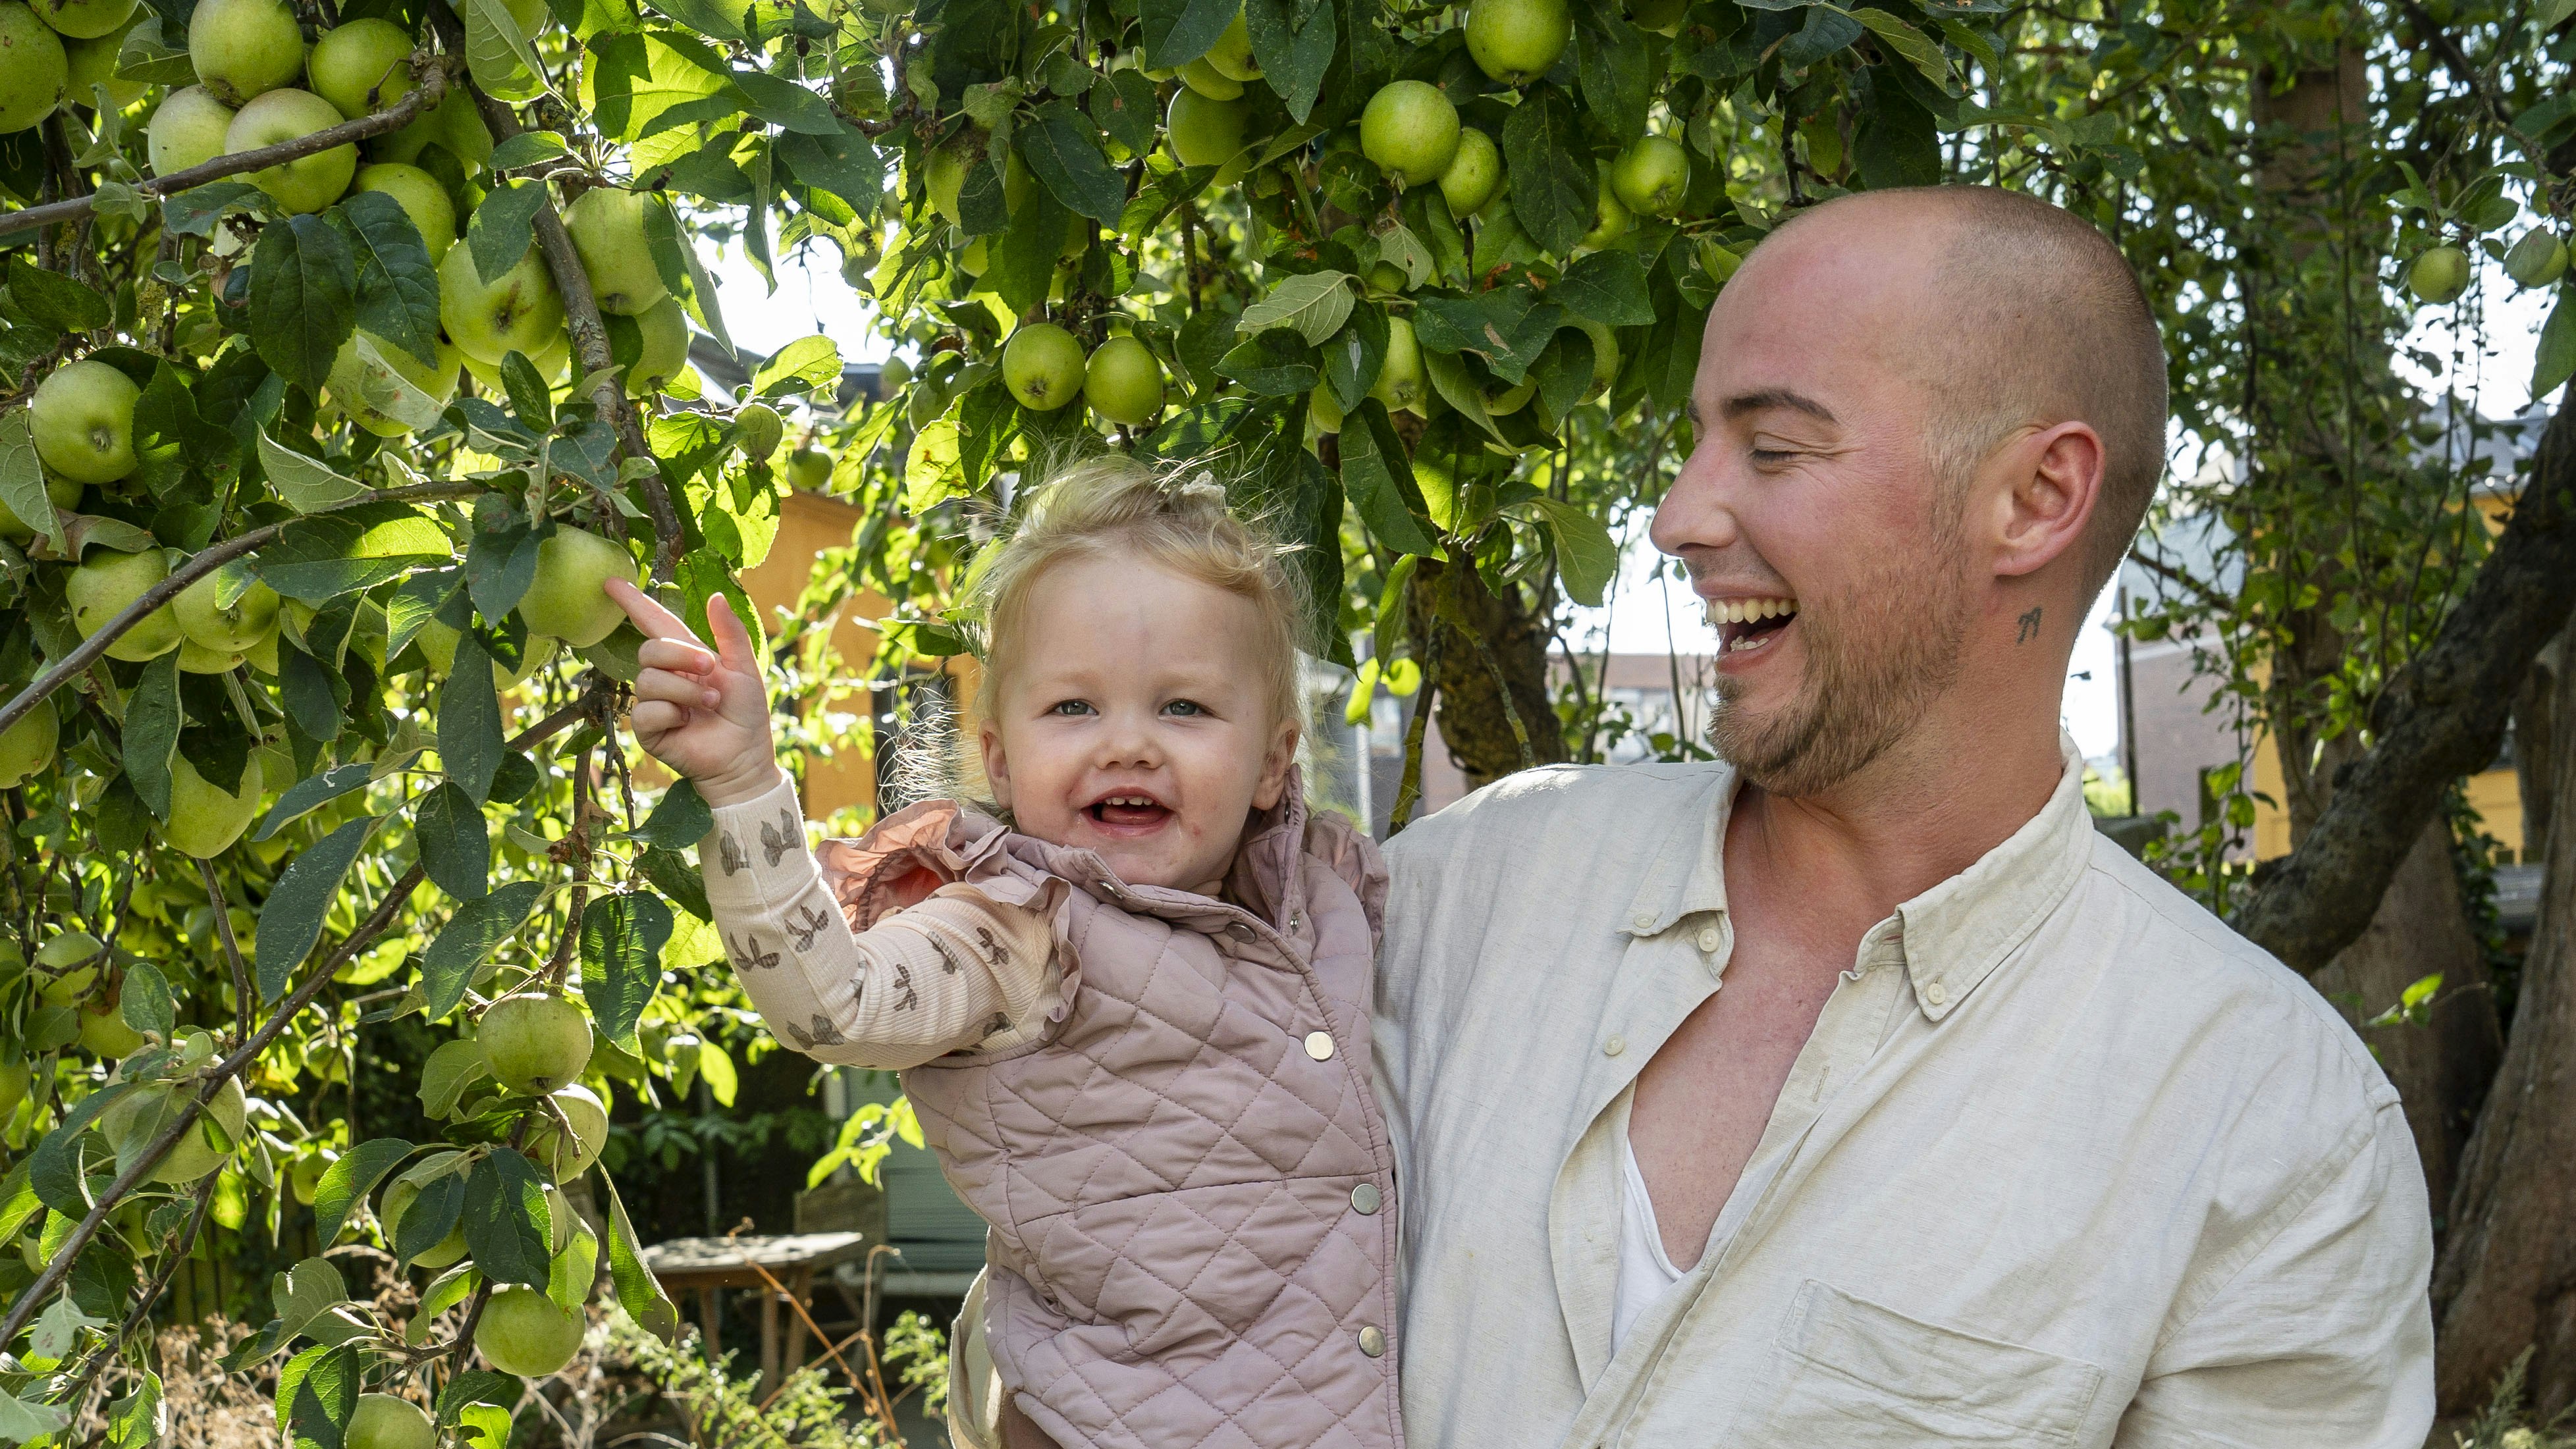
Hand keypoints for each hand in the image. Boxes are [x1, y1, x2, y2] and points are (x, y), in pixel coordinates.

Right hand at [607, 579, 779, 806]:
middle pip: (650, 649)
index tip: (611, 581)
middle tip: (711, 671)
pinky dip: (673, 714)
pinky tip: (687, 724)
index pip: (654, 623)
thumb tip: (717, 597)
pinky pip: (646, 711)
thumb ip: (730, 634)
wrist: (745, 758)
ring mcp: (654, 703)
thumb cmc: (746, 715)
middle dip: (681, 656)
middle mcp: (665, 676)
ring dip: (685, 691)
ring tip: (711, 705)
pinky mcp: (648, 730)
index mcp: (686, 657)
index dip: (633, 602)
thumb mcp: (745, 669)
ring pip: (648, 679)